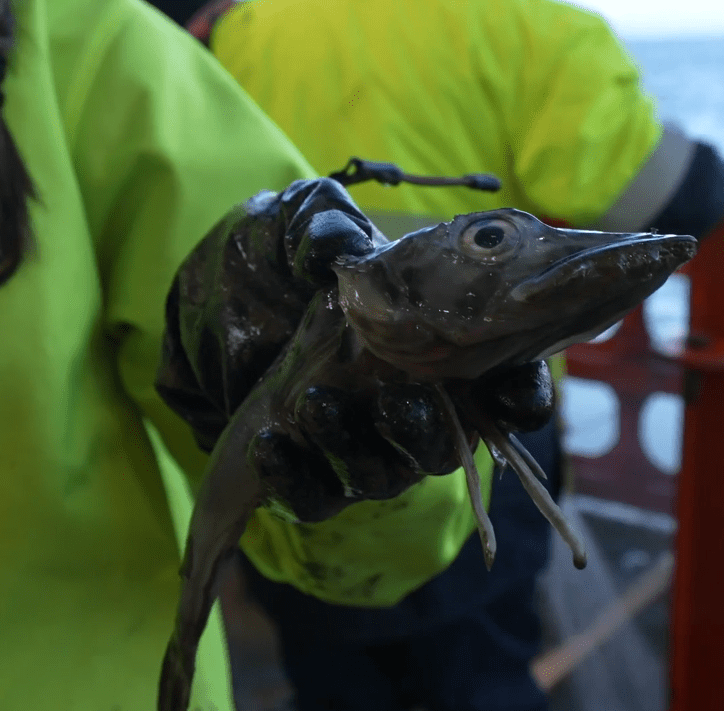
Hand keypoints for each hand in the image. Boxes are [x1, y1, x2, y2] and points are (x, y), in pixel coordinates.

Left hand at [156, 178, 554, 520]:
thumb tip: (336, 253)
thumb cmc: (276, 260)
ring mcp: (361, 445)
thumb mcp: (297, 225)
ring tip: (316, 405)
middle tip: (398, 399)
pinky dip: (293, 477)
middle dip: (426, 431)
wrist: (205, 304)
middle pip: (444, 446)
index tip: (509, 394)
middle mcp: (411, 406)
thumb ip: (323, 226)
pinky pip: (312, 496)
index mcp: (438, 346)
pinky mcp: (306, 472)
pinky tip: (267, 444)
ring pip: (380, 476)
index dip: (518, 396)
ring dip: (353, 448)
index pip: (504, 384)